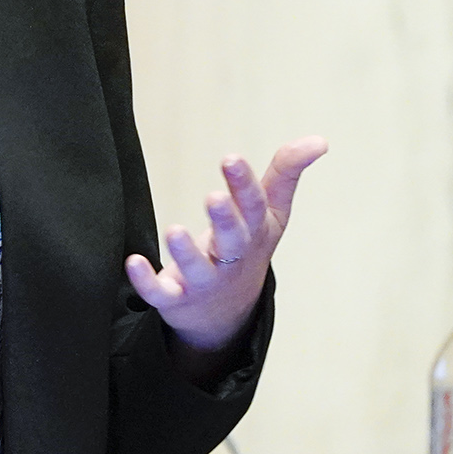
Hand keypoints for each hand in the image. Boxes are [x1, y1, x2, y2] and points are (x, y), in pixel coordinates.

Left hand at [125, 136, 328, 354]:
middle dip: (225, 220)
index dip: (243, 184)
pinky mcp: (175, 298)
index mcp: (253, 233)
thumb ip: (286, 173)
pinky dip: (147, 281)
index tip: (231, 158)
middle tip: (214, 198)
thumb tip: (319, 140)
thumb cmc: (247, 248)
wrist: (227, 313)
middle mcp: (230, 258)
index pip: (253, 207)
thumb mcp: (270, 214)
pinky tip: (133, 261)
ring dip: (186, 253)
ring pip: (197, 269)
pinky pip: (160, 293)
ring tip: (174, 231)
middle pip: (231, 241)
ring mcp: (203, 281)